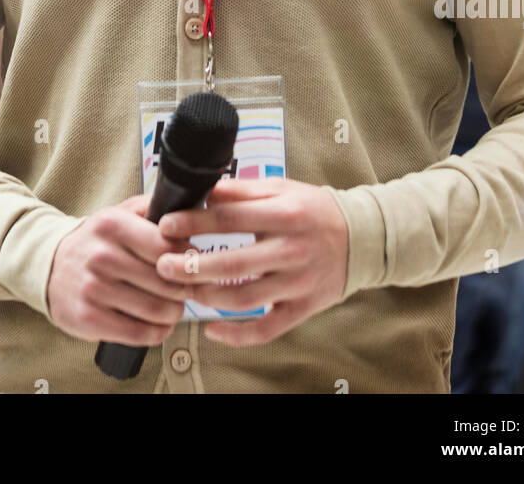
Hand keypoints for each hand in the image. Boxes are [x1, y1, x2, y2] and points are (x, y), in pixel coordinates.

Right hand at [46, 194, 191, 346]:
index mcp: (112, 225)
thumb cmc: (95, 241)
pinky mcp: (88, 318)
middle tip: (188, 289)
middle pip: (165, 281)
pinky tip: (161, 325)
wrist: (51, 266)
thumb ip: (150, 208)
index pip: (165, 246)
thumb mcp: (118, 213)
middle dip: (185, 289)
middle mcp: (102, 256)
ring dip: (175, 313)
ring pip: (155, 309)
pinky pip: (138, 333)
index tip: (192, 263)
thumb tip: (186, 212)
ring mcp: (93, 289)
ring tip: (176, 307)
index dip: (186, 258)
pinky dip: (158, 333)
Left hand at [154, 177, 347, 345]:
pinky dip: (236, 335)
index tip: (165, 226)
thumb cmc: (313, 210)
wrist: (361, 238)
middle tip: (162, 266)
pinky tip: (211, 330)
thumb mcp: (282, 189)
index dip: (194, 223)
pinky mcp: (303, 309)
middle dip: (191, 267)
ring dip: (207, 298)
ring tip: (183, 291)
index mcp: (285, 214)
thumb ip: (243, 191)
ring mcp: (298, 283)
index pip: (230, 218)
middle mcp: (292, 250)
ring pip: (245, 299)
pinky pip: (266, 330)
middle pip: (233, 264)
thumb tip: (204, 192)